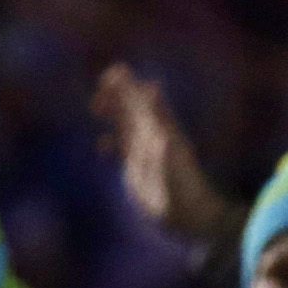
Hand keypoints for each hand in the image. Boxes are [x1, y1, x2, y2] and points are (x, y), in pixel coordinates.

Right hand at [93, 63, 235, 250]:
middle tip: (105, 80)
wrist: (190, 216)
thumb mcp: (170, 152)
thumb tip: (152, 91)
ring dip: (114, 115)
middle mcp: (154, 140)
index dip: (131, 87)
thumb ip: (160, 121)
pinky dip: (113, 144)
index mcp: (162, 131)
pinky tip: (103, 143)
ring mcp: (146, 155)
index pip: (144, 103)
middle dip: (120, 95)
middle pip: (134, 111)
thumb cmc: (184, 185)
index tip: (117, 71)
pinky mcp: (139, 172)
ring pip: (127, 128)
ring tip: (97, 104)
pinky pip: (123, 152)